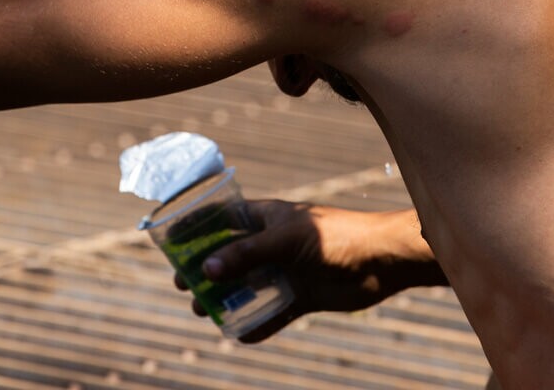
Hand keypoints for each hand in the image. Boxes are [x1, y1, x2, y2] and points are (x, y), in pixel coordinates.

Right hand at [175, 200, 446, 342]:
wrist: (381, 260)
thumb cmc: (335, 236)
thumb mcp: (286, 240)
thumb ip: (247, 254)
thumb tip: (207, 269)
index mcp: (266, 218)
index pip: (223, 219)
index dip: (197, 230)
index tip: (172, 246)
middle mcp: (272, 243)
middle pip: (229, 256)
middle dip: (205, 271)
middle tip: (183, 287)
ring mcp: (286, 269)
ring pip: (247, 286)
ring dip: (225, 298)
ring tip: (204, 312)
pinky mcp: (302, 295)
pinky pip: (273, 312)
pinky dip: (257, 323)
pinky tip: (240, 335)